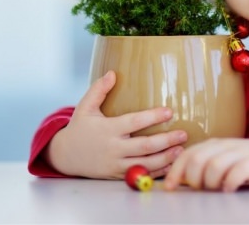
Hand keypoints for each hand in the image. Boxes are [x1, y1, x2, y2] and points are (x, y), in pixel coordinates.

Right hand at [45, 70, 187, 178]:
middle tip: (183, 134)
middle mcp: (113, 148)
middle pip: (144, 146)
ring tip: (181, 150)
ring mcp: (115, 164)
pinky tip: (170, 165)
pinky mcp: (117, 175)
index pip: (133, 122)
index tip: (169, 111)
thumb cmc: (79, 128)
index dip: (152, 117)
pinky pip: (140, 174)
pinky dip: (156, 172)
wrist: (65, 156)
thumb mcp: (85, 107)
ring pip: (145, 163)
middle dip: (166, 141)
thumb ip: (98, 90)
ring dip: (165, 158)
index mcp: (108, 129)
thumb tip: (112, 73)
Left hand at [163, 138, 248, 191]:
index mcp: (213, 144)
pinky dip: (228, 184)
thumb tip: (177, 181)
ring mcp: (238, 153)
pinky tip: (230, 189)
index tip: (170, 187)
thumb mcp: (221, 159)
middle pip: (197, 160)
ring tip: (217, 189)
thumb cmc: (243, 162)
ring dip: (210, 183)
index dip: (175, 171)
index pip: (187, 155)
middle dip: (193, 179)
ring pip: (213, 167)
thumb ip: (202, 165)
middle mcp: (224, 146)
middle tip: (201, 189)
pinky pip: (235, 174)